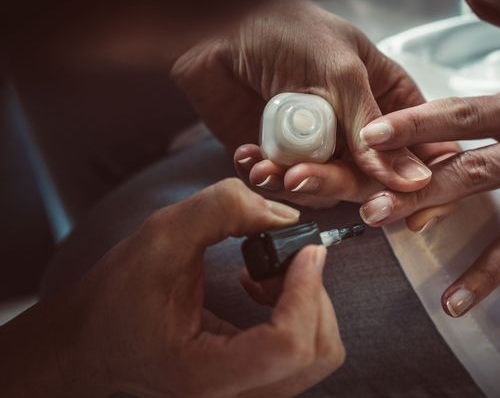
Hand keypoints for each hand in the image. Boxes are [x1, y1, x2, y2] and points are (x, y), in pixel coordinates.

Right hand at [0, 179, 344, 396]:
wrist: (91, 342)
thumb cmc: (115, 296)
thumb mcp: (160, 237)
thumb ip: (221, 210)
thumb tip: (285, 215)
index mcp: (205, 373)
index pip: (290, 347)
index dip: (308, 291)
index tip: (306, 249)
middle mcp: (232, 395)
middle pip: (317, 352)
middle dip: (313, 293)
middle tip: (285, 256)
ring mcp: (245, 392)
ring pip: (318, 354)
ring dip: (308, 302)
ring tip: (266, 273)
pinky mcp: (253, 380)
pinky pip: (302, 350)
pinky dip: (298, 312)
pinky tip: (261, 287)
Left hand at [171, 0, 457, 207]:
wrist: (217, 28)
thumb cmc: (287, 29)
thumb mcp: (340, 71)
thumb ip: (369, 127)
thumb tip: (410, 180)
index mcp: (385, 98)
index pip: (418, 146)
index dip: (418, 178)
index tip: (410, 206)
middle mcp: (356, 127)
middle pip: (370, 178)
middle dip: (336, 182)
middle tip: (303, 174)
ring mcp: (319, 144)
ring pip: (325, 188)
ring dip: (293, 182)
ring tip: (266, 166)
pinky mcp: (281, 156)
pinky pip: (284, 185)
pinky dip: (265, 178)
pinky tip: (249, 158)